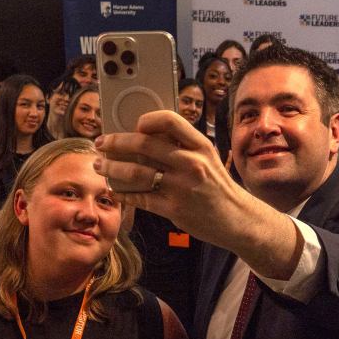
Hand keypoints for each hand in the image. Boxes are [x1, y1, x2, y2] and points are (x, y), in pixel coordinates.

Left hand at [95, 111, 306, 279]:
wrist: (237, 218)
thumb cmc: (217, 186)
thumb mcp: (208, 159)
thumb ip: (182, 146)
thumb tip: (145, 135)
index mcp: (200, 146)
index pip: (169, 121)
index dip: (146, 119)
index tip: (133, 125)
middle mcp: (191, 163)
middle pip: (143, 144)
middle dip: (116, 143)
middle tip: (101, 143)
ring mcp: (182, 187)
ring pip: (136, 172)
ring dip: (112, 168)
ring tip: (100, 166)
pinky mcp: (174, 208)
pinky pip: (140, 198)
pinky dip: (123, 194)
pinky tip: (115, 191)